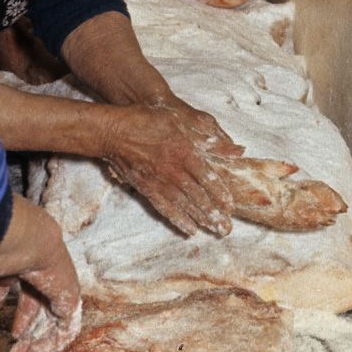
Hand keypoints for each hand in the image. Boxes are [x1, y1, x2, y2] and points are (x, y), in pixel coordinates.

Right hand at [0, 196, 81, 351]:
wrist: (33, 245)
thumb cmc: (13, 253)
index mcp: (37, 272)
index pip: (34, 299)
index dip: (24, 319)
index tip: (14, 334)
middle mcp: (53, 282)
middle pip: (45, 314)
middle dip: (31, 334)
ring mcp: (64, 291)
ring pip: (55, 324)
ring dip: (39, 342)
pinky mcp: (71, 301)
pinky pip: (66, 329)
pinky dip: (53, 342)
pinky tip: (36, 350)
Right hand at [101, 96, 244, 237]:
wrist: (115, 131)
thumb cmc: (147, 120)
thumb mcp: (181, 120)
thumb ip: (209, 136)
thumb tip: (237, 149)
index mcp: (185, 152)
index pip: (208, 178)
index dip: (220, 194)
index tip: (230, 206)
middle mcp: (174, 170)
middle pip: (198, 196)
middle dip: (214, 213)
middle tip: (226, 227)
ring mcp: (159, 181)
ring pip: (184, 205)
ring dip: (200, 219)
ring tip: (214, 231)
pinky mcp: (146, 189)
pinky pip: (165, 208)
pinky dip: (178, 220)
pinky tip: (189, 229)